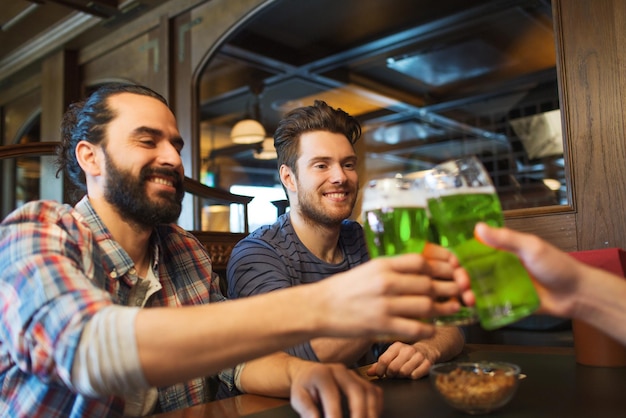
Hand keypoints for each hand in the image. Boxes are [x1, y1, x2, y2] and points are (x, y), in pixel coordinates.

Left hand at [289, 362, 381, 417]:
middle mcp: (340, 371)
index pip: (332, 394)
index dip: (335, 413)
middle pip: (357, 390)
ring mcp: (352, 374)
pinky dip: (376, 406)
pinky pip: (375, 391)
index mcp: (322, 374)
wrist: (308, 374)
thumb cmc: (304, 387)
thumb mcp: (298, 398)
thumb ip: (307, 410)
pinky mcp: (360, 380)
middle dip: (359, 413)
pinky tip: (371, 416)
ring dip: (371, 411)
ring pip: (369, 390)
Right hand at [317, 253, 461, 341]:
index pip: (421, 261)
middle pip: (429, 283)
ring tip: (452, 308)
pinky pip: (415, 328)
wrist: (318, 307)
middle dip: (450, 288)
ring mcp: (384, 304)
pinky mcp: (381, 325)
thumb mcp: (369, 270)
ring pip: (426, 305)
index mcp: (382, 264)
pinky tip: (432, 328)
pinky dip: (429, 329)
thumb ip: (394, 270)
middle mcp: (385, 282)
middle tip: (461, 291)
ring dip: (444, 308)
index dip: (443, 267)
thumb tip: (424, 271)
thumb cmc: (345, 289)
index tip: (453, 271)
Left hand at [366, 341, 434, 379]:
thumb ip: (379, 364)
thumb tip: (368, 373)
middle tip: (393, 374)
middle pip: (393, 368)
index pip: (383, 360)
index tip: (380, 374)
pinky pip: (415, 375)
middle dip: (391, 374)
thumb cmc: (405, 355)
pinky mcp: (428, 363)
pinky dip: (412, 377)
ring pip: (404, 372)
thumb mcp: (392, 356)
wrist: (427, 350)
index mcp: (396, 346)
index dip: (380, 370)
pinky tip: (412, 373)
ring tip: (402, 373)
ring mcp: (418, 356)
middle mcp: (407, 349)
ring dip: (401, 376)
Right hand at [454, 223, 580, 317]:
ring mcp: (501, 286)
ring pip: (476, 288)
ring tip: (469, 298)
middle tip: (461, 282)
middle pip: (470, 271)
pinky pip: (487, 304)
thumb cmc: (557, 265)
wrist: (576, 294)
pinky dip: (477, 306)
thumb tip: (478, 227)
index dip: (459, 255)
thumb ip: (505, 239)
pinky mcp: (506, 303)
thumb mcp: (530, 247)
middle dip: (460, 276)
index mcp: (502, 251)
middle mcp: (498, 267)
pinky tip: (472, 308)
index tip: (452, 261)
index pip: (473, 250)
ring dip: (467, 292)